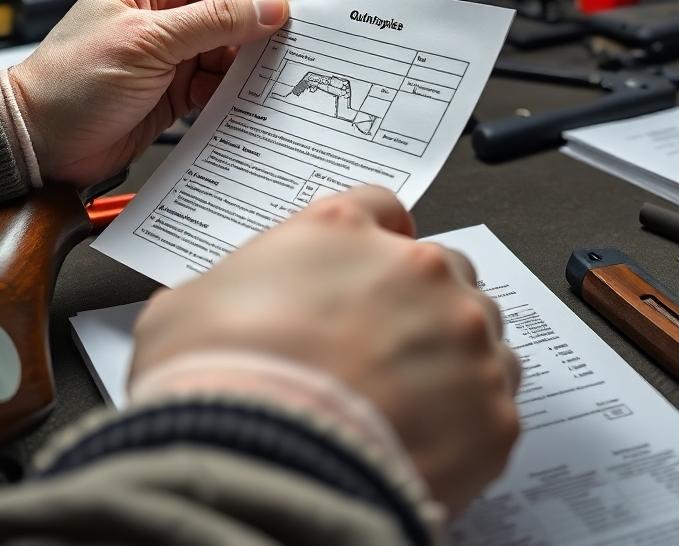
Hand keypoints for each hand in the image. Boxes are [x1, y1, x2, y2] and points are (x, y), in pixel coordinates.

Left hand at [9, 0, 288, 186]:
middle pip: (226, 7)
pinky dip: (230, 90)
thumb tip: (267, 7)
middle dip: (252, 24)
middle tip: (280, 43)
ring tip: (259, 74)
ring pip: (226, 47)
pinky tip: (237, 97)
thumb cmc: (71, 82)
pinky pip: (216, 83)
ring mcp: (168, 54)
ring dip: (244, 61)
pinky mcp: (173, 91)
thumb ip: (213, 22)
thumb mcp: (149, 41)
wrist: (40, 143)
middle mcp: (160, 14)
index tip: (274, 5)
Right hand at [129, 187, 521, 514]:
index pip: (379, 208)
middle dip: (417, 304)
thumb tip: (212, 309)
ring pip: (478, 332)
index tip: (377, 264)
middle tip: (383, 352)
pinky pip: (494, 403)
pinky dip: (468, 420)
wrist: (258, 469)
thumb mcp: (184, 307)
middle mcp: (413, 269)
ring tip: (406, 403)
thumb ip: (222, 289)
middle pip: (439, 269)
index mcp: (340, 230)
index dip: (376, 239)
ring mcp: (461, 335)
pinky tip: (425, 441)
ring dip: (451, 357)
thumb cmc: (219, 386)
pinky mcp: (492, 409)